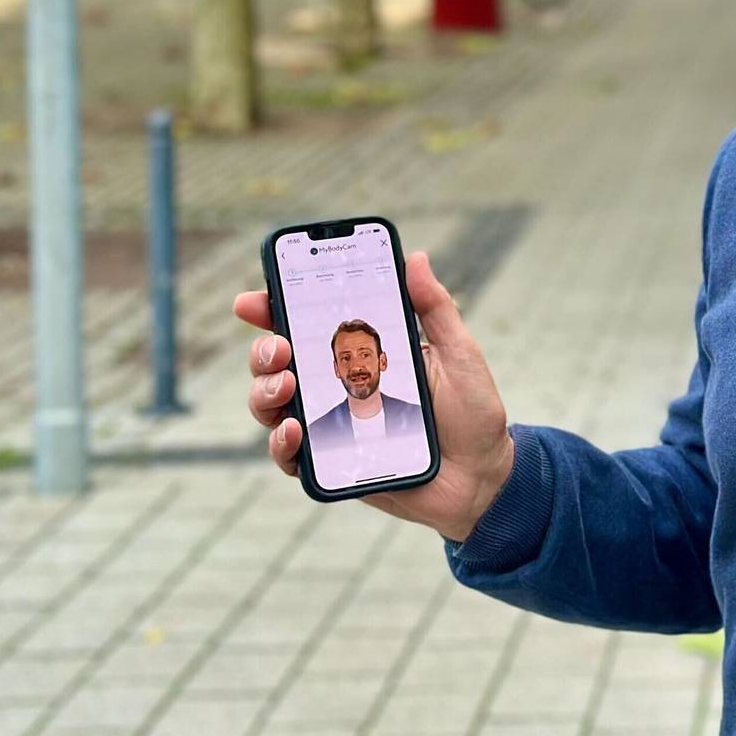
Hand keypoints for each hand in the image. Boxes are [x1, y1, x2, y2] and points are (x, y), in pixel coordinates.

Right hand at [236, 250, 517, 543]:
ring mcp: (329, 424)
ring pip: (271, 404)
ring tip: (286, 384)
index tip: (253, 300)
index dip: (273, 308)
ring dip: (265, 390)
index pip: (307, 323)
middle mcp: (336, 385)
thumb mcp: (457, 353)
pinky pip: (289, 455)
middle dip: (263, 350)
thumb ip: (434, 307)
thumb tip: (414, 258)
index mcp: (362, 351)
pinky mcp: (330, 464)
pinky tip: (294, 430)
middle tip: (279, 346)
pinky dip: (281, 441)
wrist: (482, 476)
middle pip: (277, 362)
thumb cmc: (471, 412)